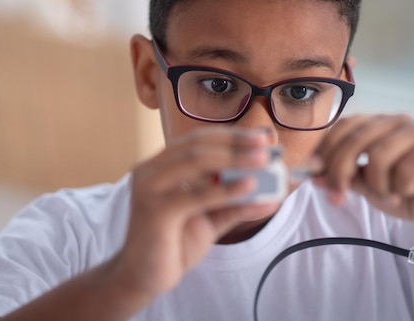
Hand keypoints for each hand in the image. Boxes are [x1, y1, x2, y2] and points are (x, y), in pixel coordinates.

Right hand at [107, 126, 276, 304]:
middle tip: (266, 145)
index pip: (198, 140)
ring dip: (235, 159)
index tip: (262, 137)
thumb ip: (235, 204)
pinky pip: (196, 194)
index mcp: (161, 166)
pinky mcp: (155, 210)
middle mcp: (151, 170)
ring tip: (264, 161)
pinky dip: (226, 189)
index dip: (231, 136)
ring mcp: (150, 188)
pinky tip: (249, 186)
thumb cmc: (174, 244)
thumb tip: (272, 196)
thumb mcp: (210, 219)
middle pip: (198, 145)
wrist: (142, 278)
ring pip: (196, 161)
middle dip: (236, 142)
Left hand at [313, 114, 413, 231]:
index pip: (342, 127)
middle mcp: (396, 121)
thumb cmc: (402, 192)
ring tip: (388, 196)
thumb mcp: (365, 184)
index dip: (324, 152)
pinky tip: (408, 192)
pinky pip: (404, 170)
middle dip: (340, 173)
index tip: (314, 177)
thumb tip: (312, 175)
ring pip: (378, 157)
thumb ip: (342, 177)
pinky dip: (399, 188)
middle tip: (339, 198)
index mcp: (377, 123)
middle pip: (355, 141)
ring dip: (377, 185)